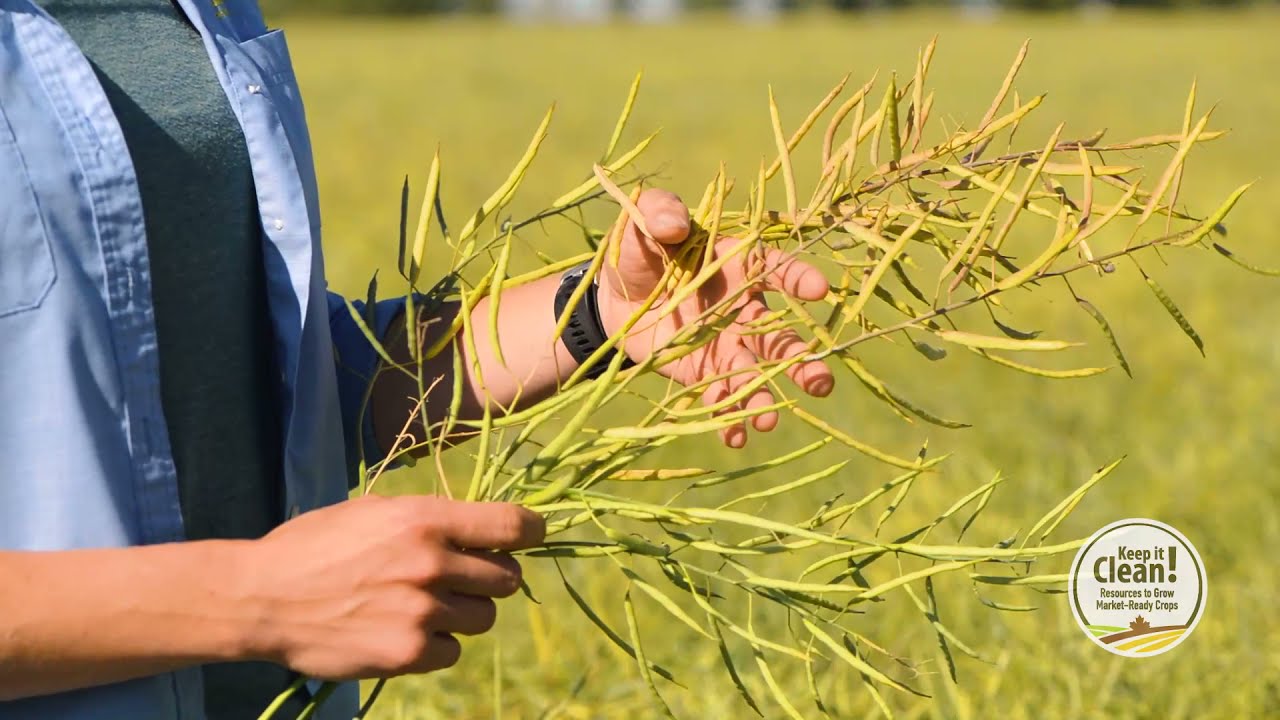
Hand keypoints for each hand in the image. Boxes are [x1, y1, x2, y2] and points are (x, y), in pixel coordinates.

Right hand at [244, 495, 543, 678]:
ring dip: (464, 612)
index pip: (510, 526)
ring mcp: (422, 612)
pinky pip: (454, 651)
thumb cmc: (314, 546)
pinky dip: (438, 645)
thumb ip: (428, 520)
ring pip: (483, 616)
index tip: (532, 535)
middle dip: (491, 577)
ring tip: (424, 606)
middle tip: (461, 579)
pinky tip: (405, 632)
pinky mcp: (409, 654)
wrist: (262, 598)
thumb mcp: (373, 511)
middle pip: (506, 577)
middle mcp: (431, 564)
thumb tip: (477, 528)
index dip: (531, 531)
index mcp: (425, 520)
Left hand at [596, 188, 834, 448]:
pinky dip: (728, 418)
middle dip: (801, 362)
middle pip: (781, 338)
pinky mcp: (705, 373)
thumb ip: (659, 214)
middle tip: (818, 383)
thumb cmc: (641, 252)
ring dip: (763, 398)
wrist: (614, 297)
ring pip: (756, 374)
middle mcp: (744, 310)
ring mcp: (727, 345)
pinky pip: (722, 397)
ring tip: (767, 421)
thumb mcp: (643, 223)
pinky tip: (733, 437)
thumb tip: (674, 224)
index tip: (818, 290)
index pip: (778, 270)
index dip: (799, 278)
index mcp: (740, 265)